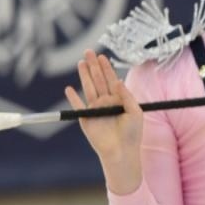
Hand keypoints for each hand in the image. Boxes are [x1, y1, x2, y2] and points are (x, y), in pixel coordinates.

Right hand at [65, 51, 143, 191]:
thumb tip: (117, 81)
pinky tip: (69, 88)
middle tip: (88, 52)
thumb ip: (126, 96)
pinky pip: (78, 106)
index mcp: (118, 99)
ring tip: (81, 63)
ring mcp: (95, 110)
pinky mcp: (86, 120)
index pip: (111, 79)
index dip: (106, 68)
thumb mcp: (135, 112)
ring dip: (84, 76)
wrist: (122, 152)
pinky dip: (73, 98)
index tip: (102, 56)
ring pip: (88, 89)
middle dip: (93, 66)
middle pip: (98, 80)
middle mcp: (106, 102)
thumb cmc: (132, 134)